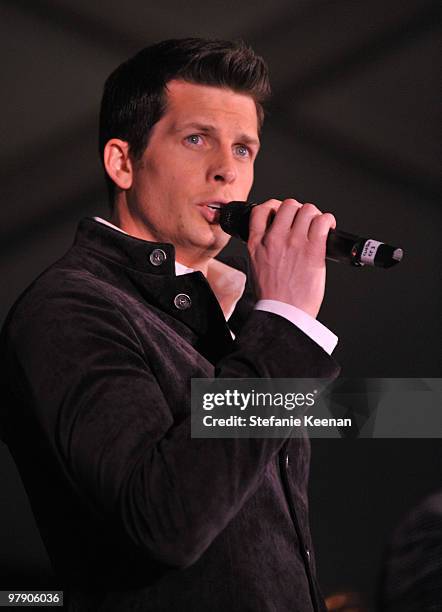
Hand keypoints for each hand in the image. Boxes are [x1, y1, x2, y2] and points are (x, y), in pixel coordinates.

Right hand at [247, 198, 335, 317]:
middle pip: (288, 205)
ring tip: (318, 227)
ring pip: (307, 209)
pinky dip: (328, 221)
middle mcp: (274, 239)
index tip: (281, 213)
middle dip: (298, 210)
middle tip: (304, 222)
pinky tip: (329, 229)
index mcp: (256, 243)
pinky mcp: (313, 250)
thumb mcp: (256, 267)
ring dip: (315, 215)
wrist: (283, 313)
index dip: (274, 207)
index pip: (261, 210)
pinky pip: (323, 221)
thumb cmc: (272, 296)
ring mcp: (294, 242)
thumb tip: (276, 241)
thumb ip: (263, 249)